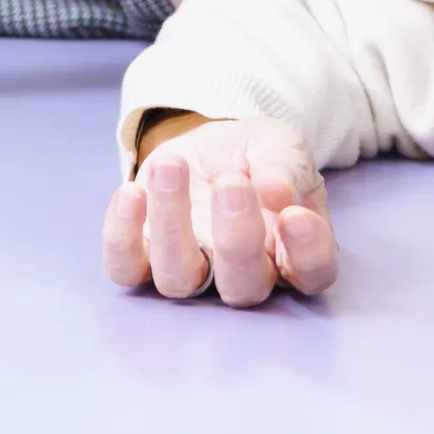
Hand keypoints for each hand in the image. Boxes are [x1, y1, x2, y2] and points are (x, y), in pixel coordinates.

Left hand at [101, 117, 335, 306]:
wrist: (207, 146)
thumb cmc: (256, 156)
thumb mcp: (281, 145)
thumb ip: (285, 167)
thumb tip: (276, 194)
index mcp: (293, 252)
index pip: (312, 274)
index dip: (307, 254)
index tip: (295, 216)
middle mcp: (243, 276)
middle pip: (243, 288)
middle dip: (237, 240)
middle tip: (232, 183)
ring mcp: (190, 273)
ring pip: (178, 279)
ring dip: (172, 226)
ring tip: (172, 168)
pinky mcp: (143, 260)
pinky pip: (125, 267)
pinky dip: (122, 236)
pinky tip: (132, 194)